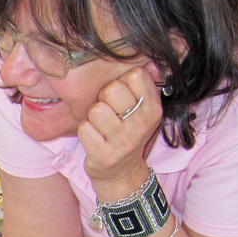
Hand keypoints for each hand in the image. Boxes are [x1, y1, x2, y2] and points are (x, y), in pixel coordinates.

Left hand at [78, 66, 163, 194]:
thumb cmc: (128, 133)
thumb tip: (149, 62)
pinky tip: (94, 139)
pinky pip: (84, 129)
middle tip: (107, 111)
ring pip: (96, 109)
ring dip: (92, 117)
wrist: (123, 174)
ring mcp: (124, 142)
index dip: (122, 81)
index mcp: (153, 109)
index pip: (135, 75)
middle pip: (112, 89)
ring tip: (101, 126)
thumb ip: (145, 85)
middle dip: (103, 97)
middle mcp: (142, 125)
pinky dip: (85, 132)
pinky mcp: (105, 156)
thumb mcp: (143, 110)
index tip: (121, 95)